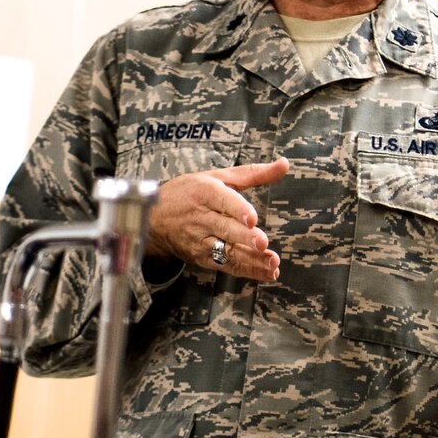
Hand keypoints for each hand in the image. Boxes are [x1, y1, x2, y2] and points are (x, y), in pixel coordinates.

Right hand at [144, 158, 287, 282]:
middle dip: (245, 238)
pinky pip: (227, 265)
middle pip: (226, 229)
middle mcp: (202, 217)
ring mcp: (200, 240)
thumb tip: (284, 164)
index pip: (222, 200)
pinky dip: (247, 271)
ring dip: (251, 260)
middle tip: (263, 243)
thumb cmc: (190, 192)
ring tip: (271, 263)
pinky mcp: (202, 258)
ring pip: (227, 251)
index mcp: (205, 192)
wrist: (153, 218)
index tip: (251, 219)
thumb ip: (253, 173)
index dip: (238, 209)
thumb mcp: (218, 176)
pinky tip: (266, 273)